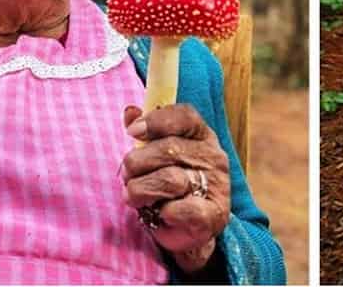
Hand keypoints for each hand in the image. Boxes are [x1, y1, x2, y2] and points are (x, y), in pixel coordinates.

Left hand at [121, 104, 229, 259]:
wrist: (190, 230)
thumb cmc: (170, 186)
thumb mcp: (158, 155)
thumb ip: (146, 131)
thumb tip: (130, 111)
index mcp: (202, 135)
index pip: (184, 116)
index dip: (156, 121)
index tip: (132, 131)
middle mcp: (213, 156)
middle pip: (171, 148)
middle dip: (138, 161)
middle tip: (126, 174)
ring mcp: (216, 185)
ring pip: (171, 180)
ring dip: (142, 189)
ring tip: (132, 196)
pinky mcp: (213, 215)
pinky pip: (181, 209)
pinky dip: (163, 212)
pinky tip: (159, 213)